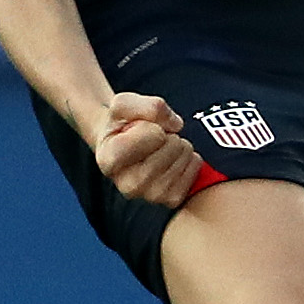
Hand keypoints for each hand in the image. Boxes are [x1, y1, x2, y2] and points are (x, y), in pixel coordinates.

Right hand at [93, 91, 204, 207]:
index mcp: (109, 160)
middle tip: (153, 138)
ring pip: (183, 156)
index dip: (150, 124)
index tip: (139, 127)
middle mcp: (127, 185)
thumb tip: (176, 125)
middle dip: (166, 133)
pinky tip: (174, 158)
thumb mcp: (124, 103)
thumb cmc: (122, 124)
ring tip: (162, 147)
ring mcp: (150, 196)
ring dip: (178, 144)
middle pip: (169, 146)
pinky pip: (195, 167)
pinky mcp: (170, 199)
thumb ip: (148, 106)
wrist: (125, 146)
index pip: (148, 136)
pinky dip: (190, 157)